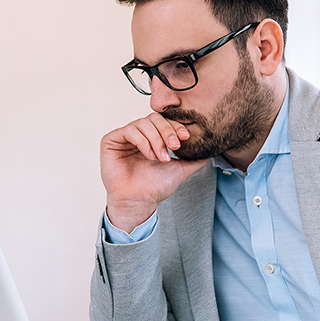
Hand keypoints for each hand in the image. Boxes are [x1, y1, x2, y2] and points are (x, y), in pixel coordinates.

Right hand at [100, 113, 206, 231]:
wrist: (139, 201)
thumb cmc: (154, 187)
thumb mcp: (179, 169)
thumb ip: (193, 160)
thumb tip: (208, 152)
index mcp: (150, 138)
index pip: (163, 122)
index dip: (175, 126)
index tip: (185, 138)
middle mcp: (137, 135)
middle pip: (154, 118)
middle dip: (167, 131)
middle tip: (174, 147)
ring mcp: (123, 137)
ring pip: (143, 123)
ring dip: (156, 140)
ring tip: (161, 158)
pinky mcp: (111, 140)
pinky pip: (129, 131)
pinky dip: (143, 141)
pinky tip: (150, 156)